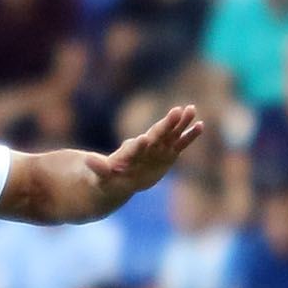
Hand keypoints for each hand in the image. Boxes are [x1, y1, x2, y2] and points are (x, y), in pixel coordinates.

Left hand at [88, 105, 204, 210]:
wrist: (120, 178)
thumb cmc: (108, 177)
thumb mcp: (101, 176)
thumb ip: (98, 168)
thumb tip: (87, 161)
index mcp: (130, 153)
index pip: (136, 147)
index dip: (140, 144)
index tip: (145, 138)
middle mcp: (146, 148)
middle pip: (157, 135)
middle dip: (166, 124)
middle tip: (177, 111)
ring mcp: (158, 149)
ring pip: (171, 134)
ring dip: (181, 124)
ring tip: (191, 109)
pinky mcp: (168, 154)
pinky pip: (181, 144)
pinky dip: (189, 136)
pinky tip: (200, 125)